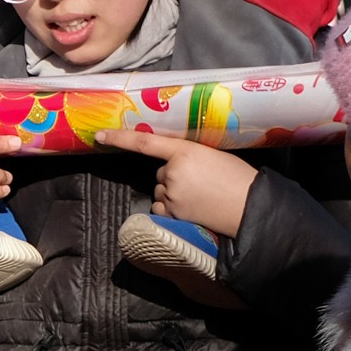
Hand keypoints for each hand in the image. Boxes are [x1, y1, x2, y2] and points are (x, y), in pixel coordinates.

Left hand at [92, 127, 258, 237]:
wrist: (250, 208)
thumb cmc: (239, 179)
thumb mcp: (215, 156)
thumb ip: (190, 156)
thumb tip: (174, 164)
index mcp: (184, 151)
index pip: (145, 142)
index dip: (120, 138)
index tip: (100, 136)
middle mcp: (172, 173)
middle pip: (160, 173)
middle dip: (175, 177)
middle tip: (201, 183)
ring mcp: (170, 195)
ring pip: (161, 192)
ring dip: (173, 194)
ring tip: (201, 197)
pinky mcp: (171, 214)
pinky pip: (161, 209)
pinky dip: (171, 210)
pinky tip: (192, 209)